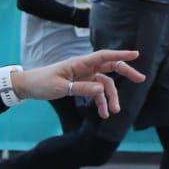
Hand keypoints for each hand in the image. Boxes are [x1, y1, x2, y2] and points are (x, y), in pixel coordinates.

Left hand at [11, 49, 143, 119]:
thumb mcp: (61, 87)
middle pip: (110, 68)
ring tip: (113, 112)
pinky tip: (103, 114)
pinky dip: (100, 102)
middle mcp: (84, 68)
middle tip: (140, 79)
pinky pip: (95, 93)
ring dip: (110, 97)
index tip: (136, 54)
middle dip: (126, 73)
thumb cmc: (42, 82)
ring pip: (104, 84)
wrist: (28, 86)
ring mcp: (84, 76)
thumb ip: (81, 88)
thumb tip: (101, 89)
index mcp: (79, 63)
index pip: (104, 56)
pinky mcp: (81, 85)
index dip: (120, 54)